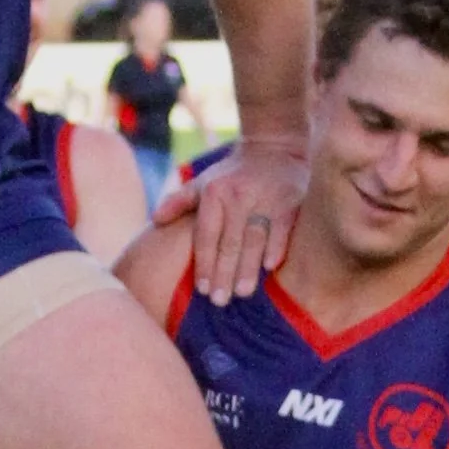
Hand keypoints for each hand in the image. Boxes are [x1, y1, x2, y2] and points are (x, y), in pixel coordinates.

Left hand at [189, 134, 306, 305]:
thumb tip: (155, 219)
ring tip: (242, 293)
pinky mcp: (292, 201)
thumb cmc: (233, 173)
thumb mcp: (204, 182)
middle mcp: (239, 196)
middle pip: (229, 243)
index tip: (201, 289)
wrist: (274, 147)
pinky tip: (270, 268)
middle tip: (219, 301)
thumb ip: (180, 201)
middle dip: (223, 274)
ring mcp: (267, 198)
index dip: (203, 263)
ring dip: (248, 268)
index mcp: (215, 194)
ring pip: (255, 239)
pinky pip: (284, 228)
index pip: (206, 236)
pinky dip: (277, 247)